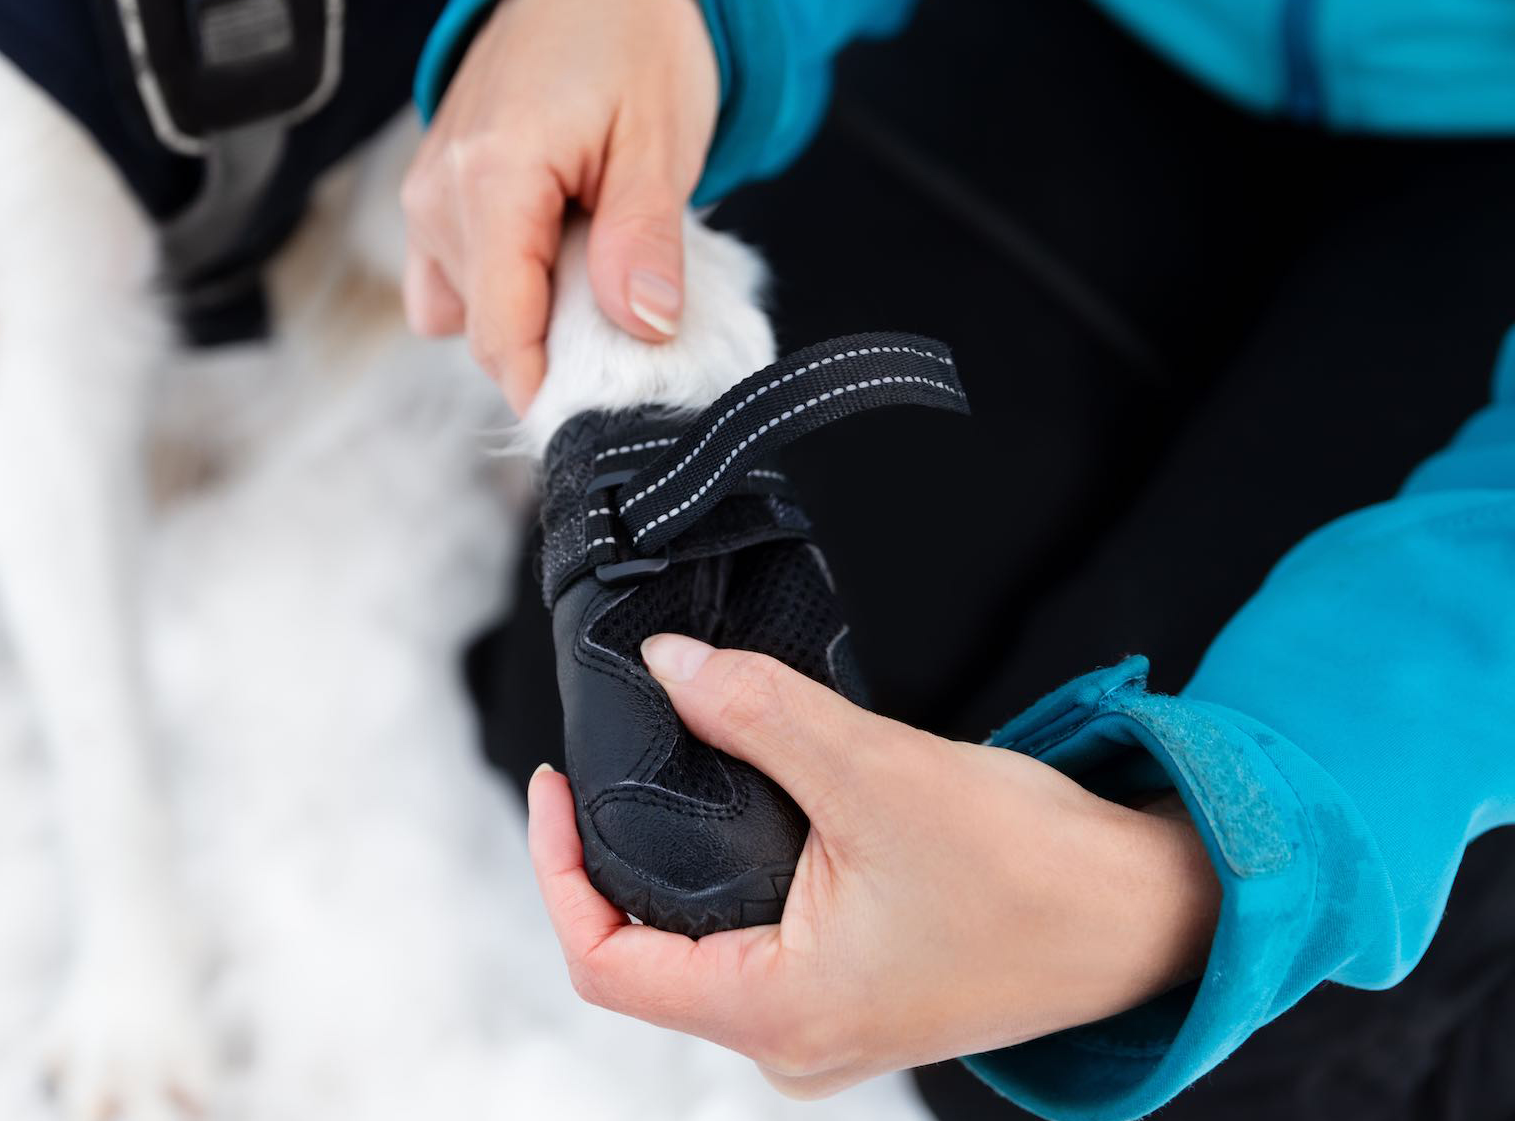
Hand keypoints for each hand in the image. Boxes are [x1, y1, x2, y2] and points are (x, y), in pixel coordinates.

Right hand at [401, 0, 718, 413]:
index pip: (500, 331)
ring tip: (590, 266)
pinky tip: (548, 255)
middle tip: (626, 314)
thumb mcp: (660, 140)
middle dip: (552, 348)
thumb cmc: (629, 38)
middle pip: (483, 331)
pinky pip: (447, 278)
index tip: (600, 412)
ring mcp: (426, 193)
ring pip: (463, 311)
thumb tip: (641, 328)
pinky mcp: (430, 193)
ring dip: (527, 315)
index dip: (548, 386)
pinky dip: (497, 288)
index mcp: (492, 178)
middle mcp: (439, 192)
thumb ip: (645, 241)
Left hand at [527, 634, 1220, 1097]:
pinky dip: (724, 875)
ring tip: (667, 771)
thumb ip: (762, 715)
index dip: (556, 869)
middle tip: (604, 762)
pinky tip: (738, 807)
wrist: (1154, 913)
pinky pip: (749, 942)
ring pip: (695, 947)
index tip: (554, 783)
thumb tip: (669, 665)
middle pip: (641, 956)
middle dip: (607, 859)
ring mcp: (823, 1026)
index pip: (605, 963)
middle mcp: (791, 1043)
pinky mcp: (854, 995)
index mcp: (780, 1017)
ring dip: (668, 864)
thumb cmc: (1038, 871)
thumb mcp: (881, 774)